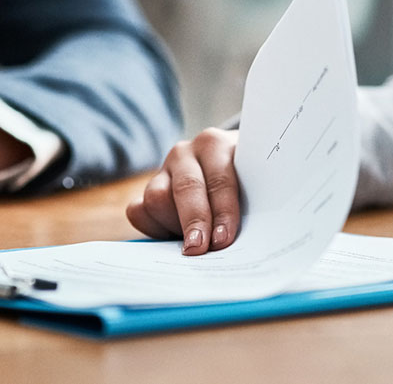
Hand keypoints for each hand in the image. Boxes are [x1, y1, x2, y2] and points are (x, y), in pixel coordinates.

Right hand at [126, 127, 239, 254]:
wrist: (232, 167)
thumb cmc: (247, 181)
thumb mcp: (254, 185)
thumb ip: (250, 204)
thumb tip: (242, 238)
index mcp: (216, 145)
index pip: (219, 179)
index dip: (223, 210)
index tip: (224, 238)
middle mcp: (186, 152)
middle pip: (186, 188)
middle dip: (194, 220)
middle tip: (200, 248)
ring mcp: (164, 169)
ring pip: (156, 198)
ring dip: (175, 224)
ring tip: (195, 243)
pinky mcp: (148, 188)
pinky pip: (138, 211)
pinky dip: (154, 229)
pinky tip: (174, 237)